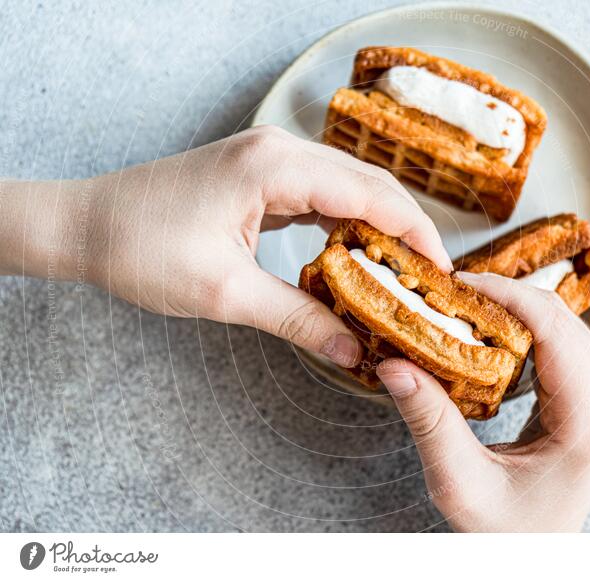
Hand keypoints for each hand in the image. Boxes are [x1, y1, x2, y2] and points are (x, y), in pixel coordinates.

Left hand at [0, 126, 450, 366]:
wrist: (85, 225)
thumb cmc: (141, 249)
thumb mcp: (225, 294)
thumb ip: (298, 319)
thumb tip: (354, 351)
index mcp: (274, 167)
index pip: (370, 194)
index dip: (415, 232)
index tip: (443, 271)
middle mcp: (278, 150)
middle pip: (368, 183)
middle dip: (406, 228)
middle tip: (432, 278)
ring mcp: (269, 158)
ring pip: (347, 186)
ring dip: (378, 225)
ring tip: (403, 271)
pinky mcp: (259, 174)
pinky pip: (320, 193)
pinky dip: (346, 222)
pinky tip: (358, 255)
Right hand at [376, 273, 589, 531]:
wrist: (536, 555)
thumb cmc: (506, 532)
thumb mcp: (460, 483)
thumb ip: (429, 423)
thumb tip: (394, 365)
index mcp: (589, 422)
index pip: (554, 329)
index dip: (506, 294)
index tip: (460, 282)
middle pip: (561, 318)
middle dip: (505, 294)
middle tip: (450, 290)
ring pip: (563, 323)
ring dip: (514, 306)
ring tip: (463, 304)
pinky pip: (563, 341)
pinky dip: (524, 325)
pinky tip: (488, 326)